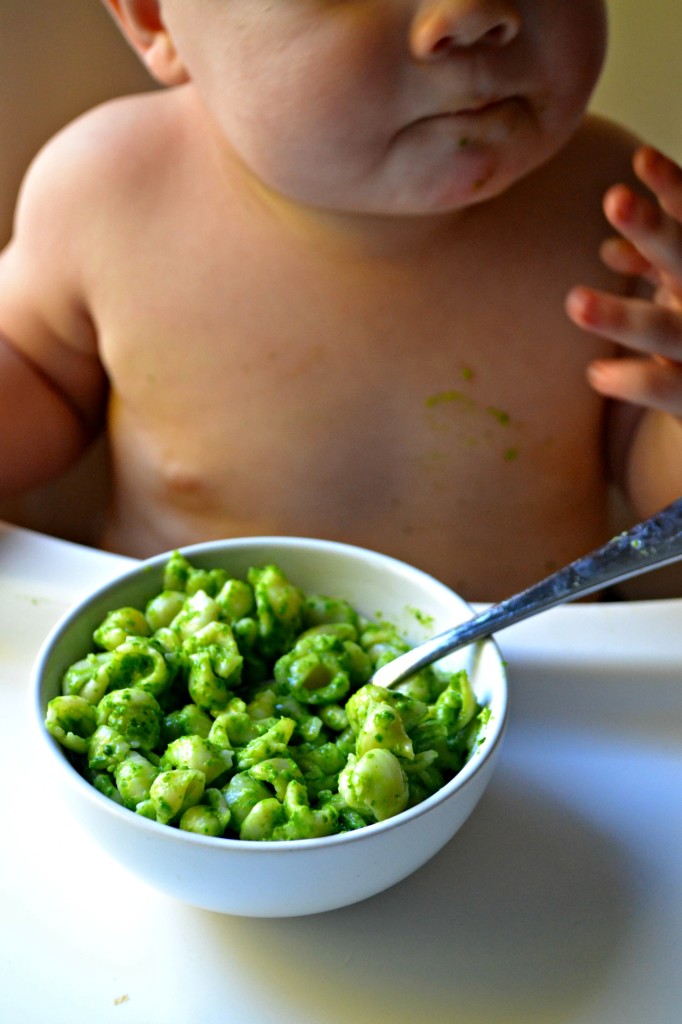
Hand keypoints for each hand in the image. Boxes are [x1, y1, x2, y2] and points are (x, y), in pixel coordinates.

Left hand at [566, 145, 681, 416]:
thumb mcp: (679, 291)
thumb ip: (653, 265)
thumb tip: (609, 251)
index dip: (674, 190)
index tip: (641, 158)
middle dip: (655, 231)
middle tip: (614, 199)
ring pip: (668, 330)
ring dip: (623, 316)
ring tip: (574, 301)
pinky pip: (667, 388)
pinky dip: (634, 381)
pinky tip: (596, 374)